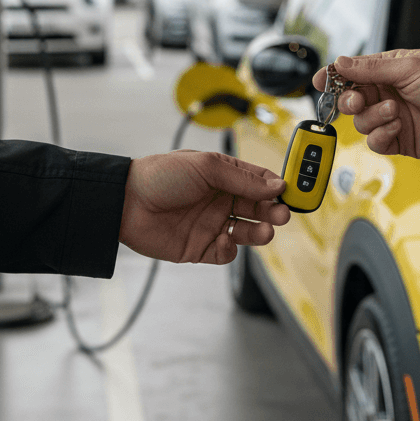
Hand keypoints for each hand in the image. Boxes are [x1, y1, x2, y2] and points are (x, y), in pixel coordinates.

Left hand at [119, 151, 290, 263]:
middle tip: (282, 214)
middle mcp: (220, 200)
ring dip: (259, 232)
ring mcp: (210, 224)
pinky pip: (225, 252)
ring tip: (265, 230)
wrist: (125, 203)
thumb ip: (242, 178)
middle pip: (257, 207)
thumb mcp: (206, 167)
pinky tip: (227, 242)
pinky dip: (231, 249)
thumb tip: (277, 185)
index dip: (277, 187)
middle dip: (273, 211)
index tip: (294, 193)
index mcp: (223, 176)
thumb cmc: (161, 175)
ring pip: (246, 232)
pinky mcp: (199, 248)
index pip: (259, 181)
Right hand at [313, 50, 419, 157]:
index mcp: (388, 72)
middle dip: (349, 101)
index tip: (321, 82)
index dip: (334, 77)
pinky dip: (381, 135)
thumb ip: (372, 68)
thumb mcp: (410, 67)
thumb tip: (340, 62)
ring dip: (374, 117)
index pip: (351, 73)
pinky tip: (397, 127)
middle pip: (350, 100)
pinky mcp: (399, 141)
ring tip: (396, 112)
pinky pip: (375, 142)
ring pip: (361, 123)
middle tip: (357, 101)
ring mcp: (392, 119)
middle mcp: (386, 95)